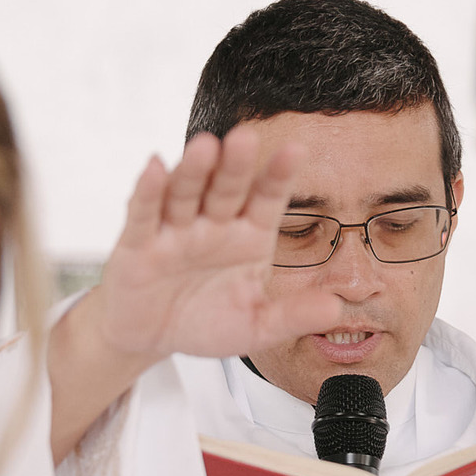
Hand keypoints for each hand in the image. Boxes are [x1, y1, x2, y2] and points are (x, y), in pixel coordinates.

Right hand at [99, 124, 342, 361]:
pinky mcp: (139, 242)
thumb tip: (336, 310)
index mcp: (248, 236)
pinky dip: (148, 192)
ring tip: (205, 147)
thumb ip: (292, 316)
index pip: (267, 199)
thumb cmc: (205, 322)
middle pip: (227, 188)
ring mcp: (176, 229)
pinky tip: (155, 168)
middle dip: (235, 165)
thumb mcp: (255, 326)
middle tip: (245, 139)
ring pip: (187, 193)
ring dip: (194, 170)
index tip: (295, 150)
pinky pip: (144, 214)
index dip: (278, 176)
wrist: (153, 336)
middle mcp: (214, 224)